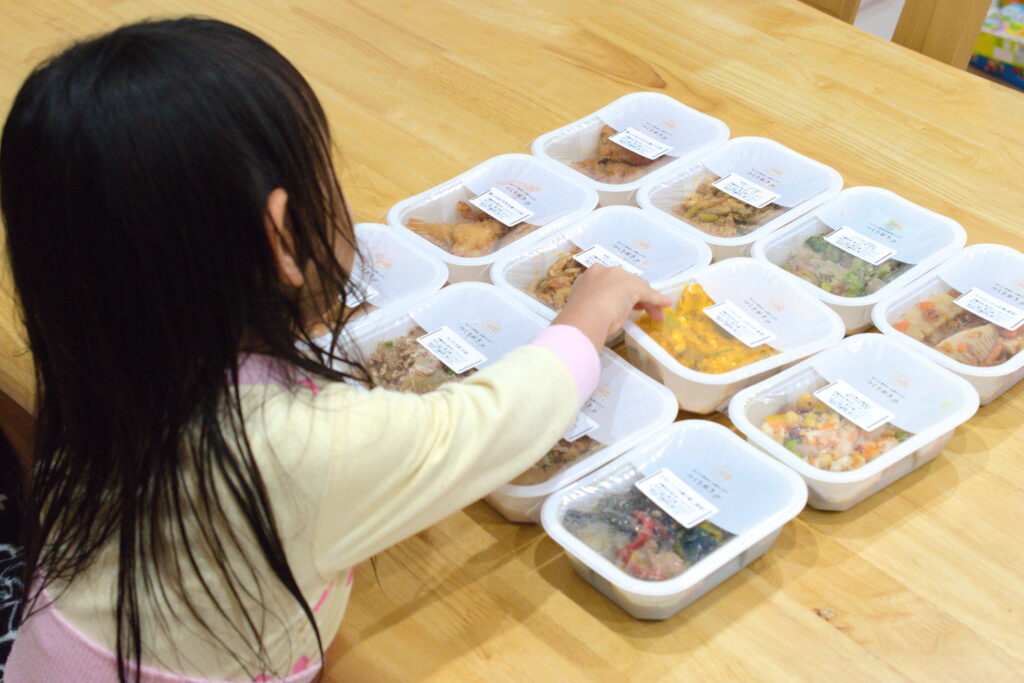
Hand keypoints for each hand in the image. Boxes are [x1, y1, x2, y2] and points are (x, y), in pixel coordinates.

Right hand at [552, 264, 672, 350]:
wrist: (585, 316)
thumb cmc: (580, 316)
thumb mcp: (588, 308)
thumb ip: (596, 306)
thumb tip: (608, 315)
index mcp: (588, 276)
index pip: (609, 282)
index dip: (617, 294)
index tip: (621, 306)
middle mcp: (603, 271)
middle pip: (624, 283)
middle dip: (633, 297)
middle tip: (638, 311)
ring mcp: (618, 276)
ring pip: (636, 288)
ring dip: (647, 301)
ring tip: (653, 315)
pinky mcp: (634, 286)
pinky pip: (647, 293)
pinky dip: (656, 301)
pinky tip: (664, 305)